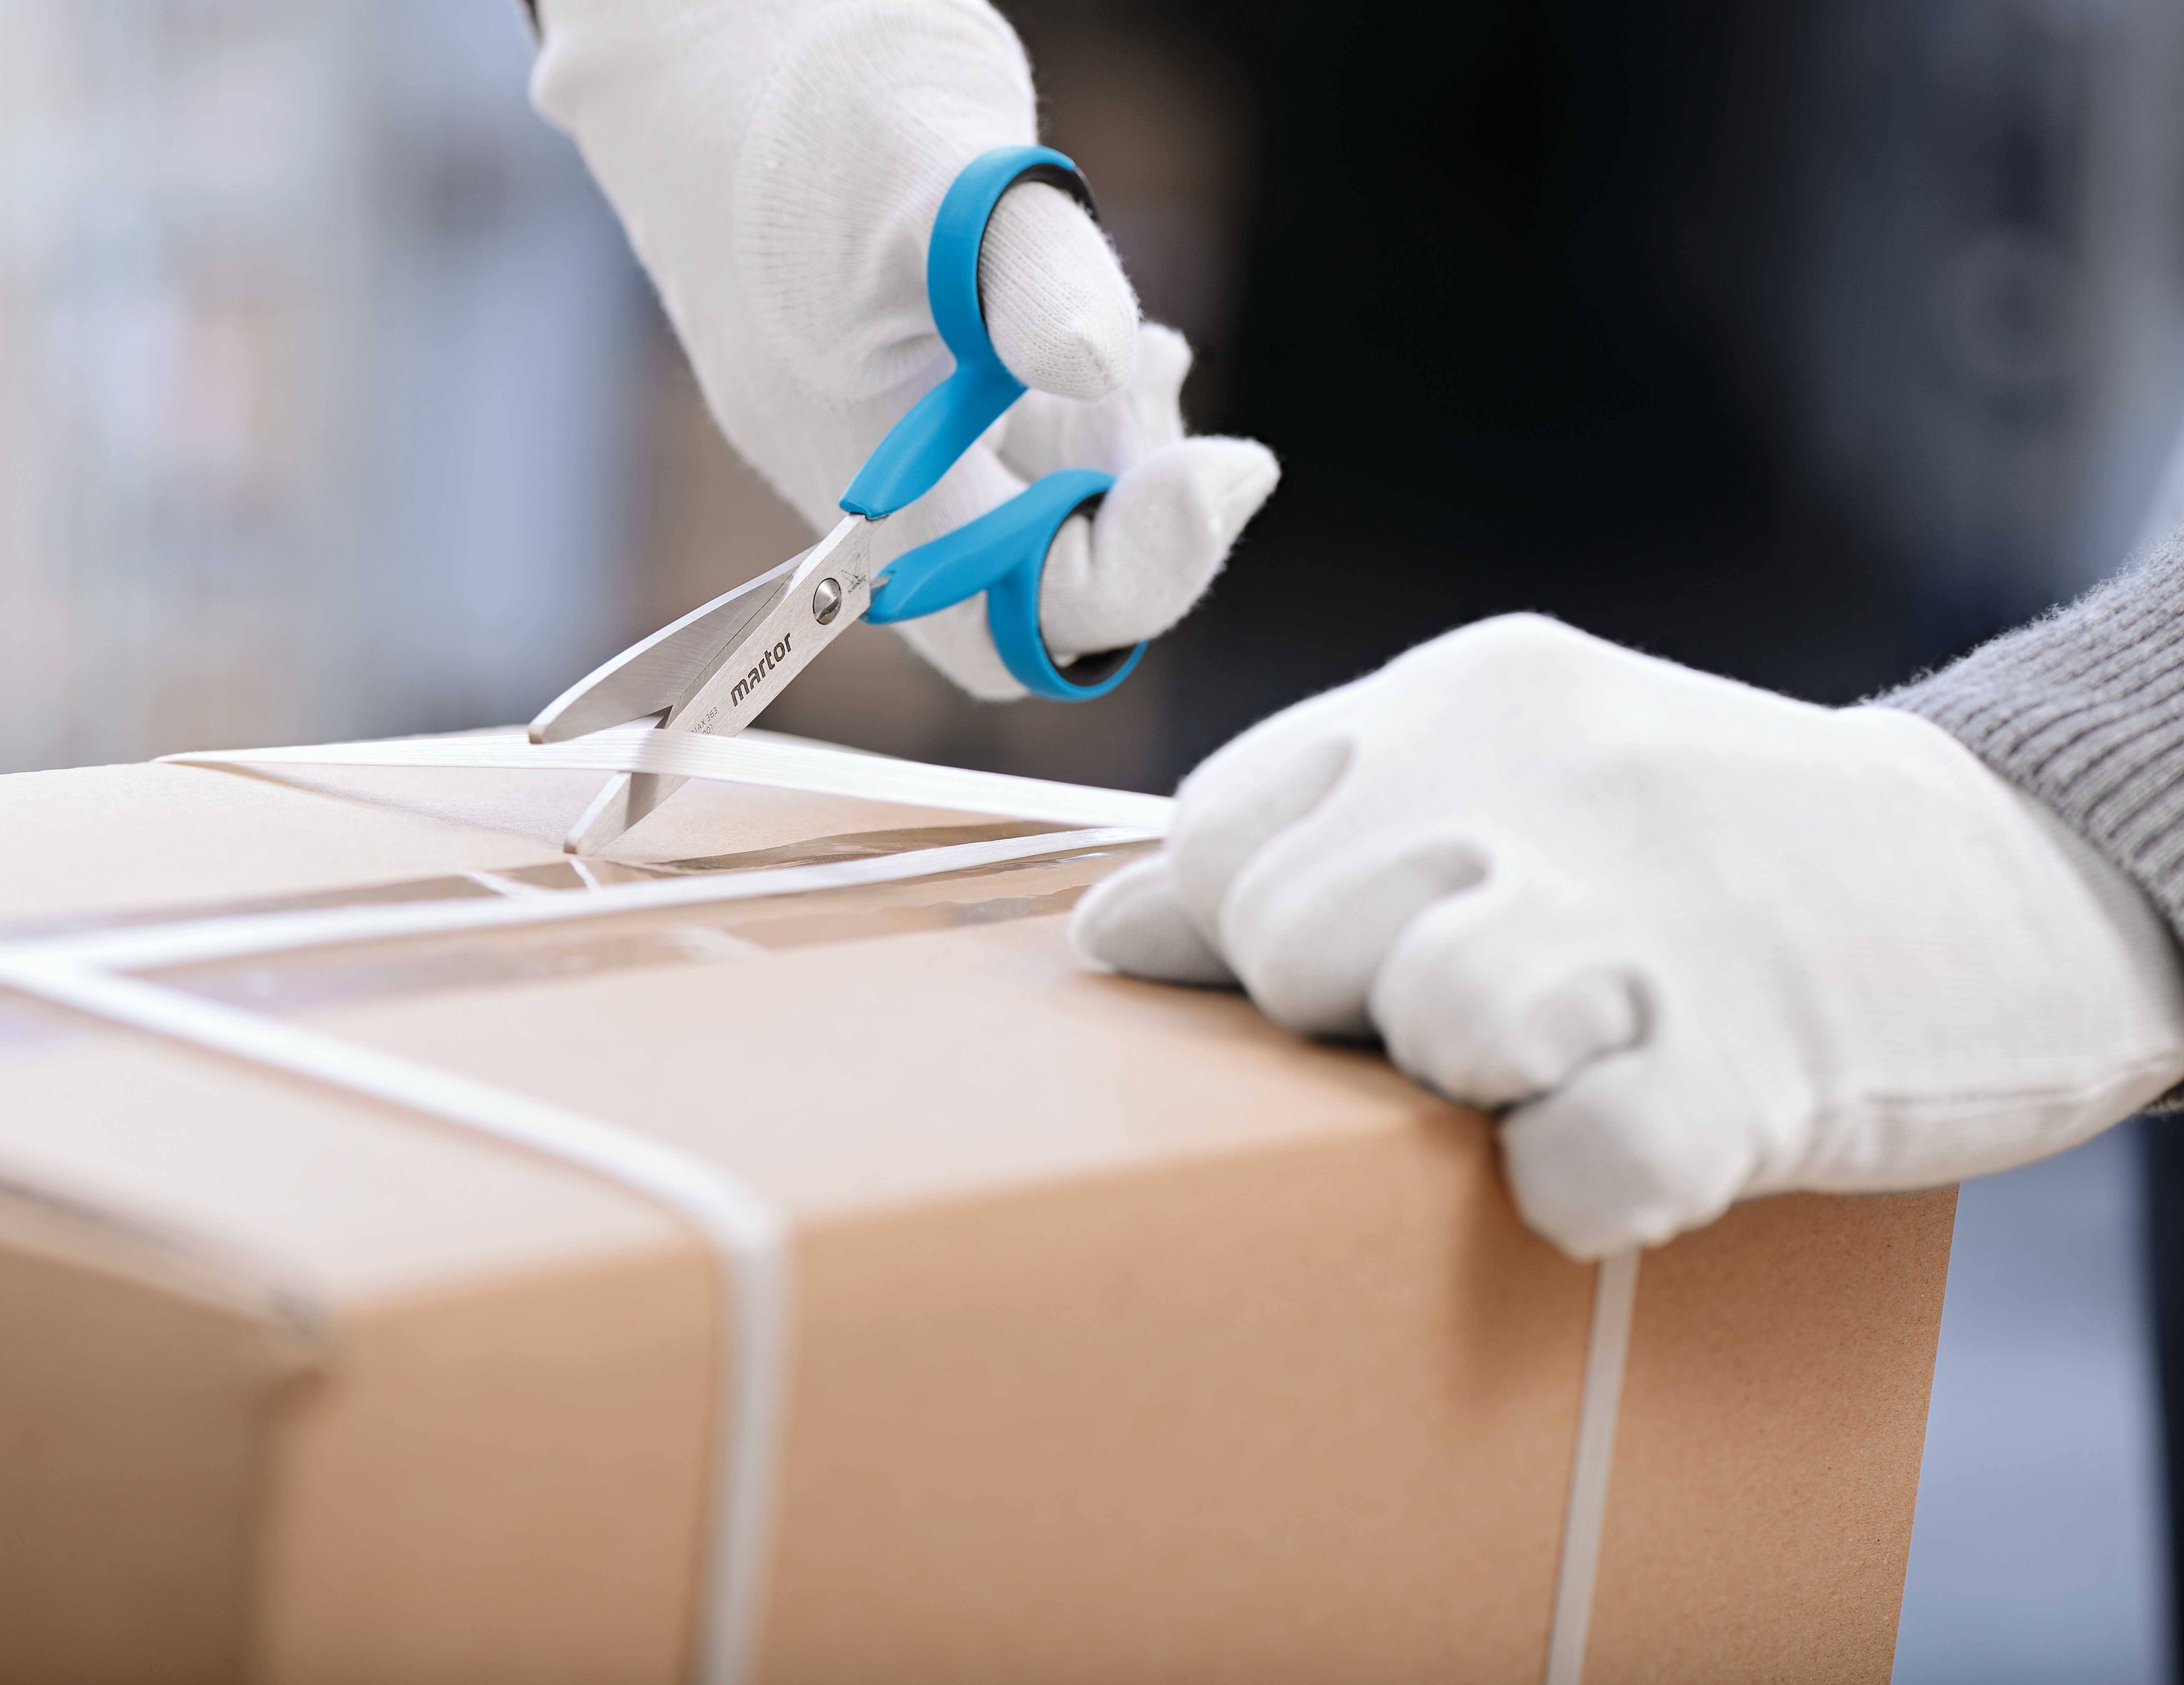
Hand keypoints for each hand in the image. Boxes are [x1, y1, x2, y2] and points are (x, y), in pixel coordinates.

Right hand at [533, 0, 1277, 696]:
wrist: (702, 42)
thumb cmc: (809, 97)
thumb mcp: (936, 164)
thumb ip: (1024, 270)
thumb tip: (1103, 360)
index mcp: (863, 475)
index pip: (1023, 615)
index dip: (1144, 570)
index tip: (1234, 465)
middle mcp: (867, 488)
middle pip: (1033, 600)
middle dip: (1133, 520)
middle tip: (1162, 382)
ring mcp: (883, 444)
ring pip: (1031, 529)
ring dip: (1118, 466)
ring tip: (1148, 349)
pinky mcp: (906, 395)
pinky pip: (1014, 463)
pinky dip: (1088, 426)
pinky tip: (1121, 343)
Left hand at [1071, 615, 2183, 1257]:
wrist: (2013, 871)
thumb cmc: (1708, 849)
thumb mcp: (1500, 784)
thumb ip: (1307, 838)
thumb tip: (1106, 932)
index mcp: (1467, 694)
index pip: (1222, 832)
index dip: (1263, 928)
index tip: (1372, 955)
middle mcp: (1546, 773)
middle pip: (1292, 939)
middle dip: (1357, 1012)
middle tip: (1494, 1014)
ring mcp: (1653, 909)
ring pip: (1430, 1023)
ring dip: (1475, 1084)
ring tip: (1571, 1058)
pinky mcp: (1750, 1059)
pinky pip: (1580, 1170)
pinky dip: (1599, 1189)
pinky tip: (1655, 1137)